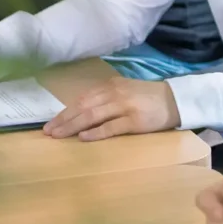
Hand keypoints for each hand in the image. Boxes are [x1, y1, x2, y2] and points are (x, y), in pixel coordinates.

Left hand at [42, 77, 180, 141]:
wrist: (174, 100)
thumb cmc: (146, 97)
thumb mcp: (123, 91)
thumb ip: (104, 98)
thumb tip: (80, 111)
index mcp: (110, 86)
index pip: (82, 99)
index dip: (65, 112)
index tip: (51, 123)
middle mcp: (114, 94)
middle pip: (83, 107)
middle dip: (64, 120)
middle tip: (49, 132)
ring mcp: (124, 106)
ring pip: (93, 116)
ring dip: (73, 126)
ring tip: (60, 135)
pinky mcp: (134, 121)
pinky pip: (111, 127)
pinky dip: (96, 132)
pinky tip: (83, 137)